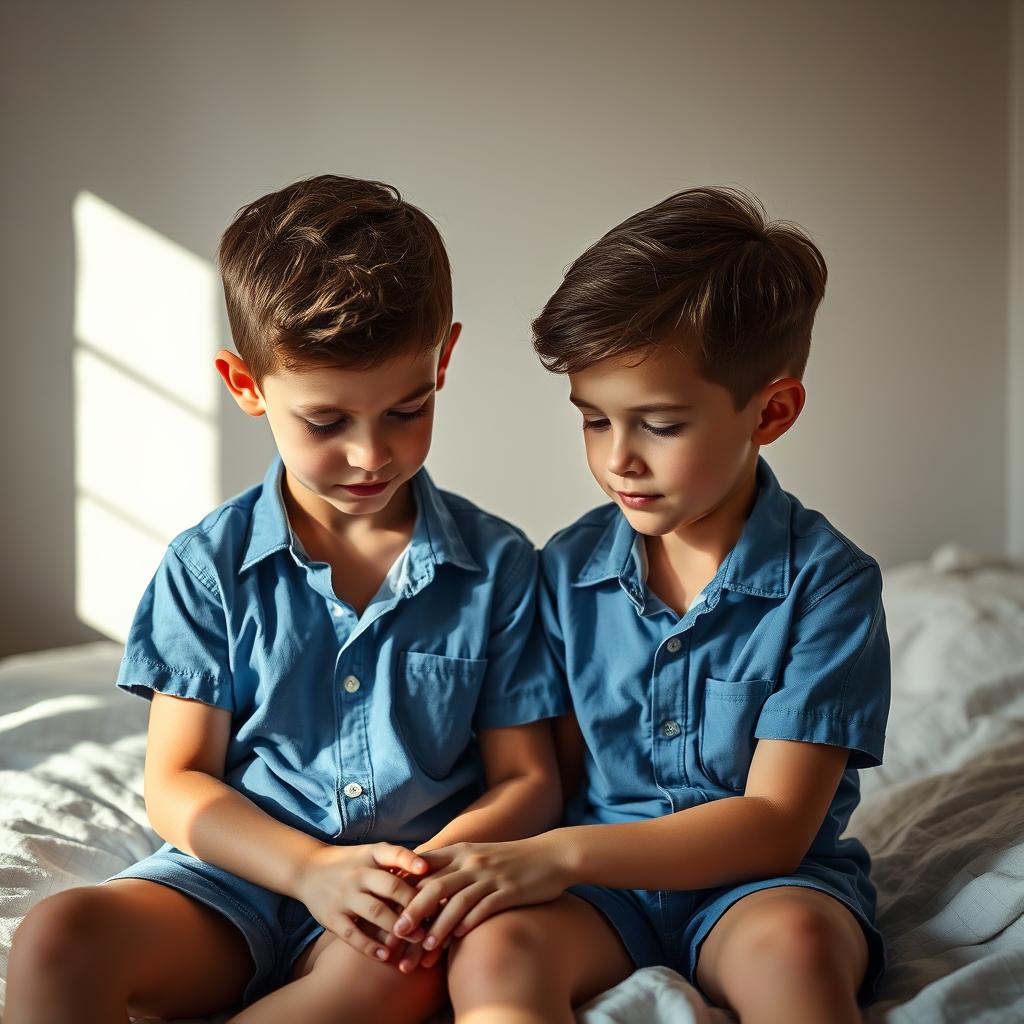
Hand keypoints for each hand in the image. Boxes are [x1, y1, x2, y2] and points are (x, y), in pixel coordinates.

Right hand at [294, 842, 428, 962]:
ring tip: (418, 939)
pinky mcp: (332, 917)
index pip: (393, 853)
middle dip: (413, 904)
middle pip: (390, 887)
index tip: (427, 870)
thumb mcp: (371, 853)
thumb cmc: (351, 863)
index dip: (410, 861)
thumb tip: (433, 870)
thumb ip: (397, 859)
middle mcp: (358, 874)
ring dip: (398, 927)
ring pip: (375, 912)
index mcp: (370, 855)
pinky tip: (387, 955)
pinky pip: (353, 934)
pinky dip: (370, 946)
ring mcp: (344, 896)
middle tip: (435, 918)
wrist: (308, 869)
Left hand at [391, 835, 571, 960]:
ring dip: (437, 928)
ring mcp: (490, 875)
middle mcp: (471, 861)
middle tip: (394, 938)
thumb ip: (450, 868)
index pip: (421, 868)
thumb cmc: (509, 860)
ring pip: (455, 902)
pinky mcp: (508, 890)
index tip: (384, 913)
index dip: (401, 890)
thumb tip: (420, 888)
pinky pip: (483, 908)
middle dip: (411, 913)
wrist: (551, 855)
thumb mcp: (476, 857)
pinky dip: (467, 924)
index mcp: (459, 851)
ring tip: (424, 950)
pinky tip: (456, 941)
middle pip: (432, 887)